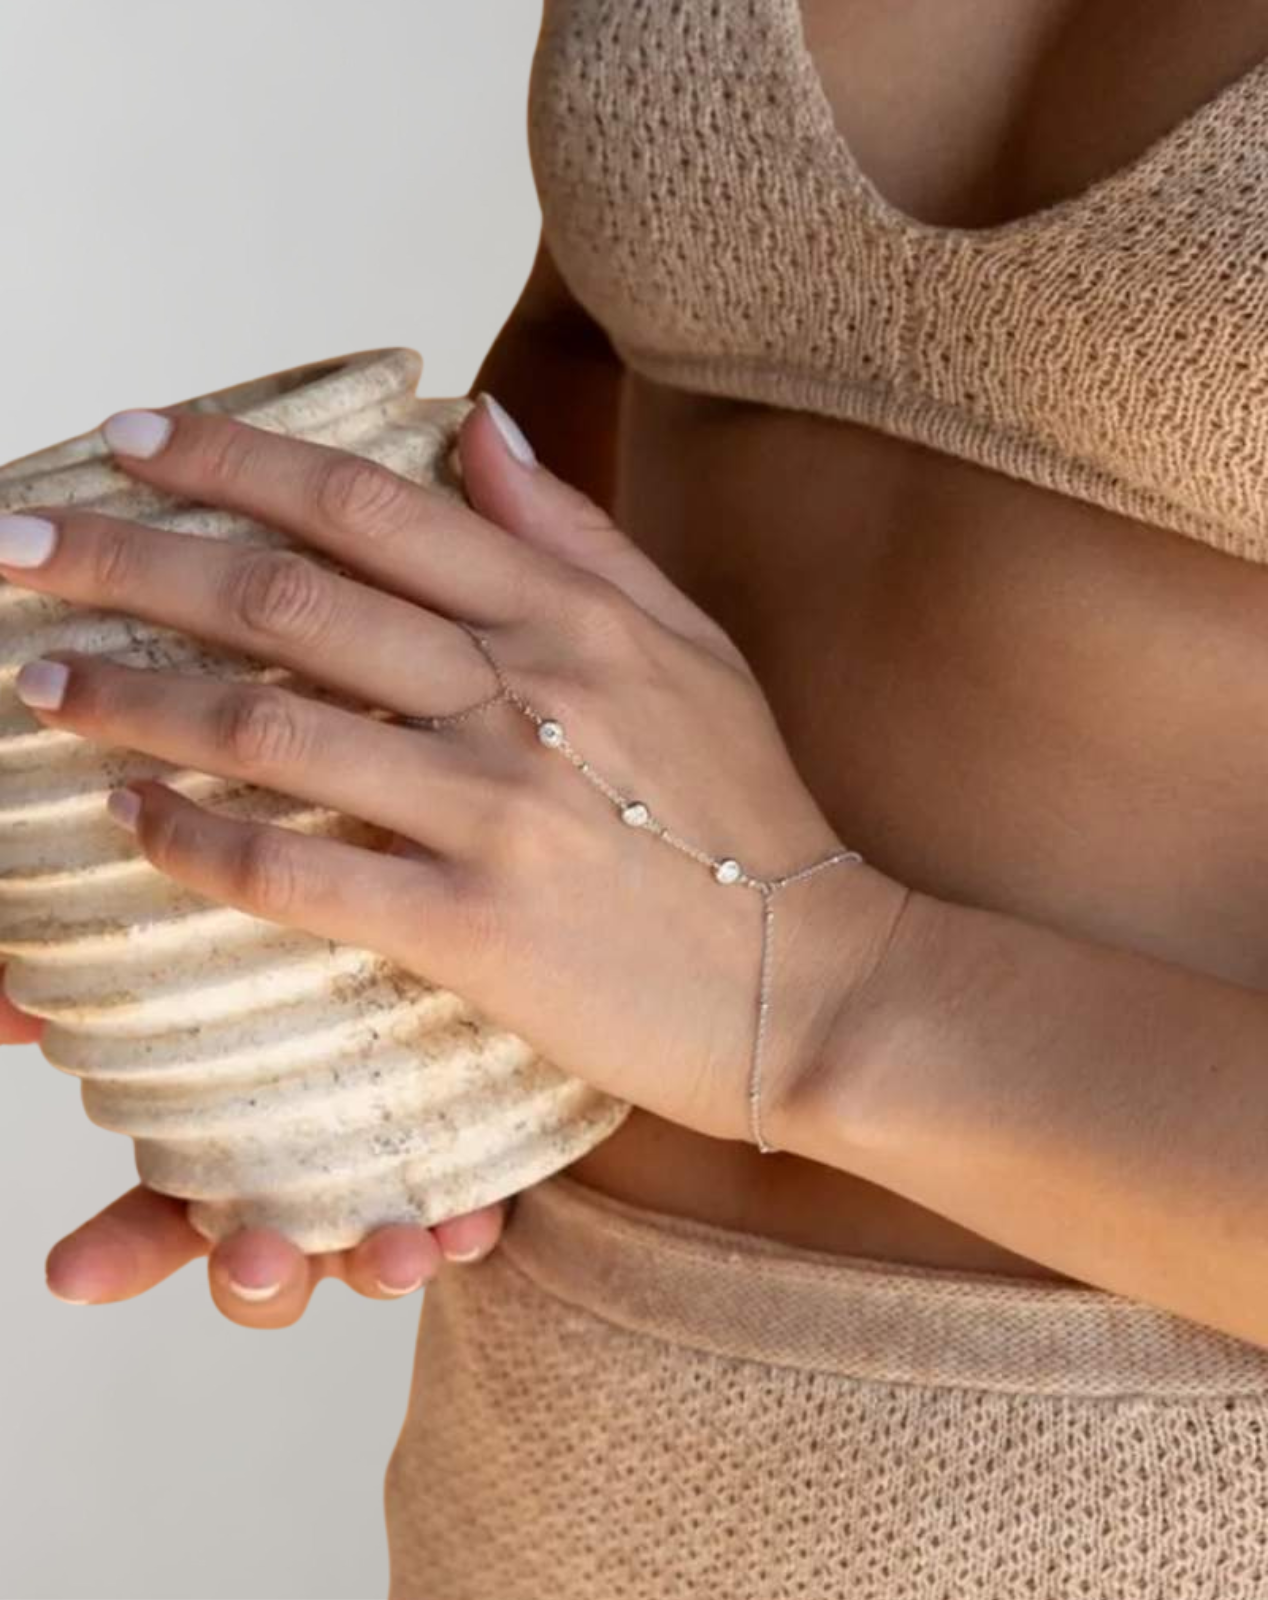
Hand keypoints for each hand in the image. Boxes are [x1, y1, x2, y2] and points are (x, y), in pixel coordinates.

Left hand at [0, 393, 905, 1154]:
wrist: (816, 982)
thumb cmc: (750, 815)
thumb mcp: (689, 646)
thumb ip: (576, 534)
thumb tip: (475, 427)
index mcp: (570, 617)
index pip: (371, 506)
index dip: (237, 461)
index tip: (132, 437)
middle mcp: (523, 693)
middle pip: (289, 598)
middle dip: (132, 557)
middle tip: (16, 541)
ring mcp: (497, 809)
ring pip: (273, 725)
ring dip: (134, 697)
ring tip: (40, 679)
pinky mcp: (477, 929)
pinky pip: (303, 871)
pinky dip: (201, 841)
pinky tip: (130, 823)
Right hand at [2, 975, 506, 1325]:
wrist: (473, 955)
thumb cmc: (315, 974)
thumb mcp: (224, 969)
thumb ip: (115, 987)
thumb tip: (3, 1000)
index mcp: (231, 1153)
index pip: (160, 1220)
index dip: (116, 1251)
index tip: (71, 1271)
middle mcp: (307, 1184)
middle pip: (265, 1264)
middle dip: (256, 1279)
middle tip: (258, 1261)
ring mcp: (390, 1183)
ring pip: (370, 1256)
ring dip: (375, 1267)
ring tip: (394, 1254)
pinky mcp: (476, 1162)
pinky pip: (469, 1215)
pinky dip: (465, 1226)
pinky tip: (468, 1220)